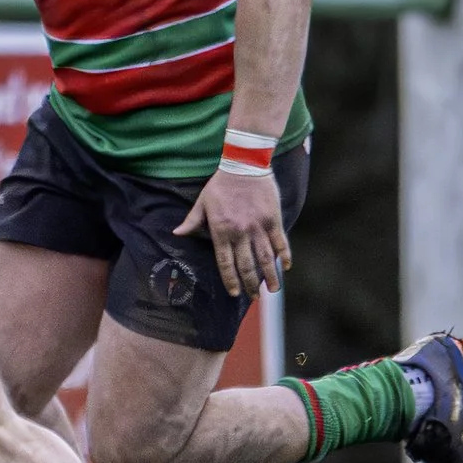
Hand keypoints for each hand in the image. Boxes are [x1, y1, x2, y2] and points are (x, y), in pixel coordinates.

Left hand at [175, 167, 290, 295]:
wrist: (244, 166)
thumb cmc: (220, 185)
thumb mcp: (202, 203)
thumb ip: (192, 221)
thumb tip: (177, 234)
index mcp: (221, 231)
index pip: (225, 263)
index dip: (230, 280)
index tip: (235, 293)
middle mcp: (240, 232)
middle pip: (246, 265)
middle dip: (251, 284)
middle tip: (254, 297)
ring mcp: (258, 227)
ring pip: (265, 258)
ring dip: (270, 276)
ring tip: (273, 290)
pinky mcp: (273, 219)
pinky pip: (280, 242)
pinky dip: (284, 255)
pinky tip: (286, 266)